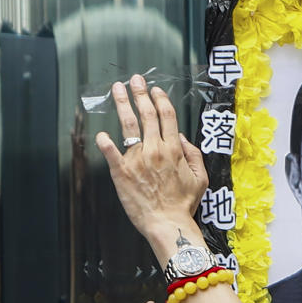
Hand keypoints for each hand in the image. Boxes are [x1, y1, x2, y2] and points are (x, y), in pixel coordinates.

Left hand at [95, 75, 206, 245]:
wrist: (168, 223)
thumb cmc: (183, 204)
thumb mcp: (201, 178)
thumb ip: (193, 155)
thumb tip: (181, 138)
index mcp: (174, 149)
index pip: (167, 116)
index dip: (160, 99)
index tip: (155, 90)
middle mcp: (155, 149)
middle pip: (147, 114)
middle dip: (140, 93)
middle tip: (134, 80)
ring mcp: (137, 159)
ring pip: (128, 125)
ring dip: (122, 104)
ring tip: (117, 89)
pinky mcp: (122, 172)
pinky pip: (111, 153)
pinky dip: (104, 142)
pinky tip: (100, 134)